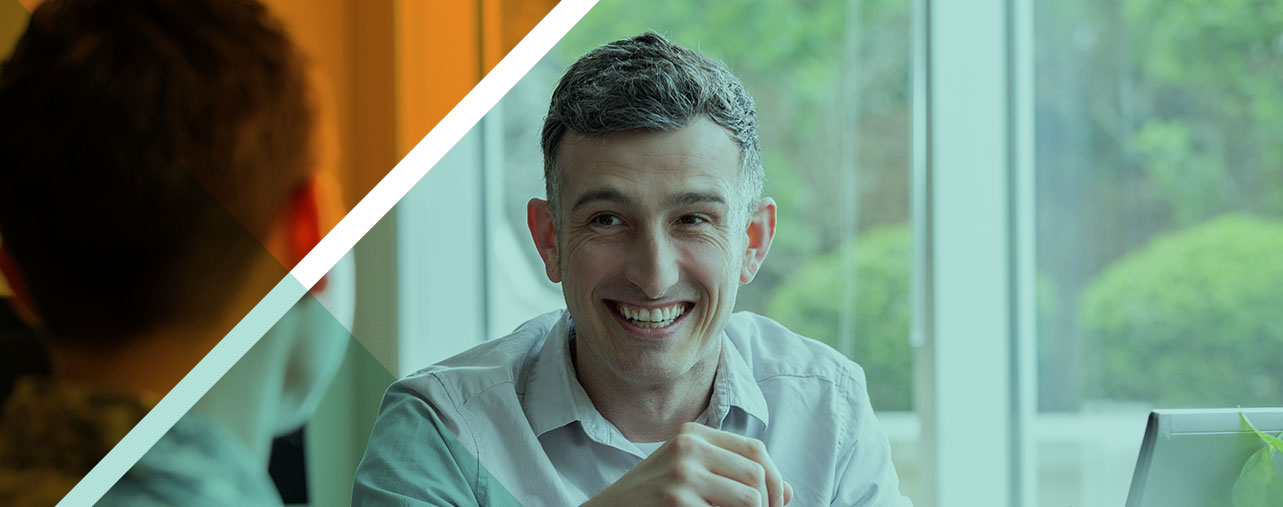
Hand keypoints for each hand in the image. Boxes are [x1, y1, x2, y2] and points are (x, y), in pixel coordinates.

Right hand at [582, 422, 793, 506]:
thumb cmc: (651, 500)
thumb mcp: (689, 476)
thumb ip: (733, 476)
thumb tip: (789, 491)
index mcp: (693, 434)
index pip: (756, 450)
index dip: (776, 480)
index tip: (775, 505)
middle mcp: (689, 446)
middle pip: (758, 472)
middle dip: (770, 503)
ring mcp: (682, 473)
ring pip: (751, 498)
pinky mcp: (677, 500)